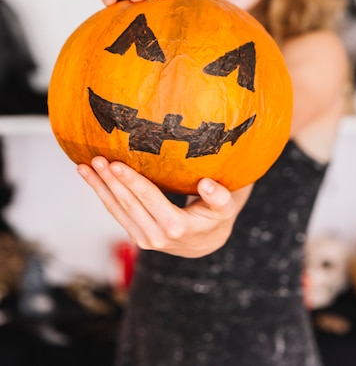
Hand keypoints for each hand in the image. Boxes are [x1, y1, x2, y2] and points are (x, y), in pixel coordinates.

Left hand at [77, 158, 250, 257]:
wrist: (205, 243)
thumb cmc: (215, 218)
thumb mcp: (225, 209)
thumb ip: (220, 197)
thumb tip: (207, 185)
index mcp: (177, 227)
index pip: (149, 199)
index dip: (132, 181)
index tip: (116, 164)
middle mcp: (156, 236)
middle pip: (128, 203)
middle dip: (110, 181)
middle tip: (96, 159)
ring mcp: (143, 239)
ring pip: (116, 210)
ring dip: (99, 187)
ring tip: (84, 167)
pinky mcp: (135, 235)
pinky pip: (116, 213)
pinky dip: (102, 194)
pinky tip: (92, 178)